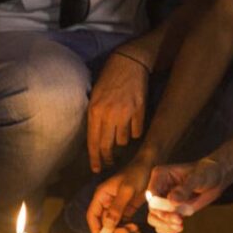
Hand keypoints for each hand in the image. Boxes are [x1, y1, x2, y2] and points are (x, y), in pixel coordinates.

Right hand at [86, 158, 151, 232]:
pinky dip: (129, 229)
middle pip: (103, 223)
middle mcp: (107, 202)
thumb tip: (107, 225)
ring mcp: (117, 207)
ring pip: (114, 226)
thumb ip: (117, 207)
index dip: (95, 229)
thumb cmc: (136, 173)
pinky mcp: (126, 209)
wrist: (150, 166)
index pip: (92, 215)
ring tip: (134, 230)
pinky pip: (124, 223)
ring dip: (123, 231)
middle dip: (113, 231)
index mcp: (101, 195)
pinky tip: (136, 229)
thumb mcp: (127, 190)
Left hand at [87, 51, 148, 172]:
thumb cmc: (108, 79)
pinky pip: (137, 132)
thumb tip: (95, 139)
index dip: (95, 158)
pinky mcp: (140, 111)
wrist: (128, 63)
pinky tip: (132, 122)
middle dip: (108, 157)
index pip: (93, 142)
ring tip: (121, 129)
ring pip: (123, 140)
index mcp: (94, 111)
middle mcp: (109, 114)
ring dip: (122, 139)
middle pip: (107, 146)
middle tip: (109, 162)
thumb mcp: (95, 96)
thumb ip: (94, 117)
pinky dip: (134, 131)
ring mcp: (125, 113)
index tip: (96, 169)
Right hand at [146, 158, 226, 232]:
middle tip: (179, 221)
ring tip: (180, 226)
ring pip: (154, 218)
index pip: (152, 193)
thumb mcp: (197, 178)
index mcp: (160, 175)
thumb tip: (172, 201)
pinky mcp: (171, 211)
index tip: (173, 210)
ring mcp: (164, 201)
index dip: (159, 205)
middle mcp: (159, 188)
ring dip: (164, 225)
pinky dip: (168, 229)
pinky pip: (162, 224)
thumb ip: (184, 189)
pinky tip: (179, 228)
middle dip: (164, 217)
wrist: (215, 179)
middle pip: (152, 208)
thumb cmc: (206, 172)